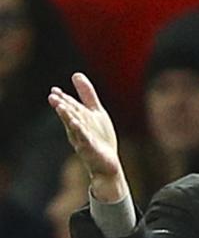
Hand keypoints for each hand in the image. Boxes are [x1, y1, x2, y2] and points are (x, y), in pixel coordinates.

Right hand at [48, 73, 127, 201]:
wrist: (107, 162)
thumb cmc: (100, 137)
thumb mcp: (95, 112)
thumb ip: (87, 95)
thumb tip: (76, 74)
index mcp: (78, 119)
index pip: (70, 107)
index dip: (63, 99)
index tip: (54, 90)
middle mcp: (77, 129)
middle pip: (70, 115)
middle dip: (62, 106)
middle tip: (52, 96)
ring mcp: (83, 139)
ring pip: (74, 127)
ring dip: (67, 118)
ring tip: (61, 108)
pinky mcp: (90, 148)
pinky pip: (84, 139)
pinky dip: (80, 131)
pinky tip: (77, 124)